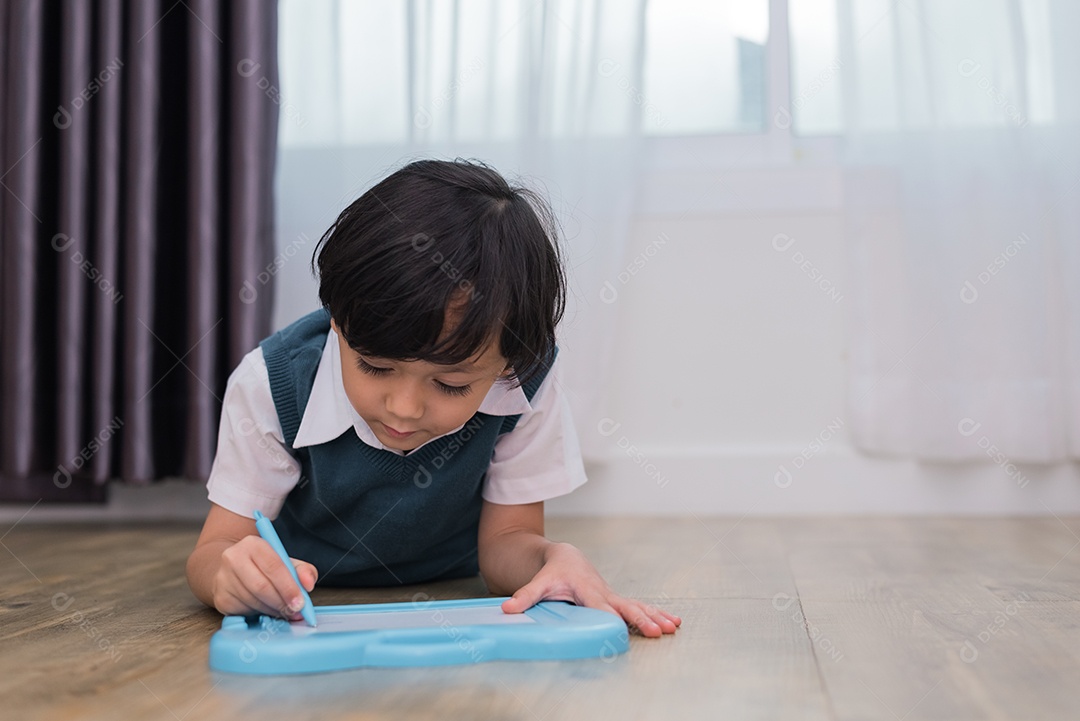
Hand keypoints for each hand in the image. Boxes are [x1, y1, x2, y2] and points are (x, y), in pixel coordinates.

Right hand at [210, 535, 317, 620]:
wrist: (230, 570)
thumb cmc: (261, 566)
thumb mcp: (285, 561)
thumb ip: (303, 570)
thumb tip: (308, 583)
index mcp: (253, 544)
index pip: (274, 567)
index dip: (289, 587)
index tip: (300, 602)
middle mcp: (234, 558)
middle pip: (262, 586)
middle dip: (282, 602)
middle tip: (294, 612)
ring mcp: (224, 578)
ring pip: (253, 601)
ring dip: (272, 610)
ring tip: (282, 610)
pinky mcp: (220, 597)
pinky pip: (244, 610)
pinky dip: (259, 613)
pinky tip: (266, 609)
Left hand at [500, 542, 680, 636]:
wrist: (565, 557)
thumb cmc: (553, 571)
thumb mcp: (538, 582)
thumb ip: (525, 596)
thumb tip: (507, 609)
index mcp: (586, 589)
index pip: (600, 605)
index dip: (611, 616)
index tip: (624, 627)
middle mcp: (603, 592)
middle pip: (625, 607)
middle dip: (642, 619)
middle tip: (658, 631)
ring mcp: (612, 596)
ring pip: (637, 606)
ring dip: (655, 616)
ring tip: (673, 627)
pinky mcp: (615, 600)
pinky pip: (638, 607)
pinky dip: (656, 614)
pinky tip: (673, 622)